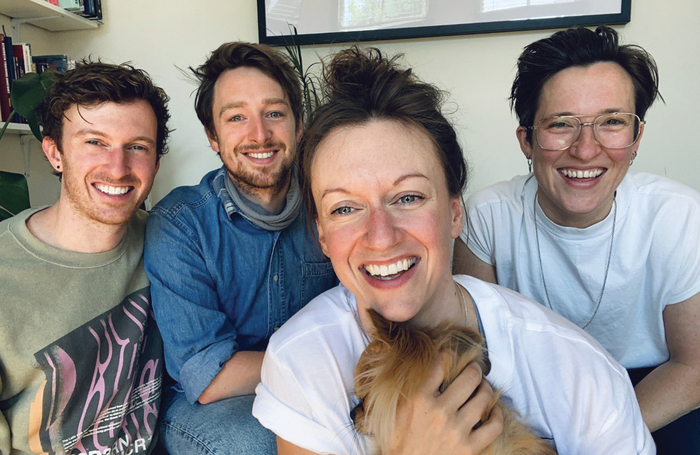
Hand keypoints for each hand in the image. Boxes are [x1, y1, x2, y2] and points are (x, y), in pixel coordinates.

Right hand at [387, 355, 503, 454]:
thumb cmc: (397, 443)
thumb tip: (418, 368)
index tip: (449, 354)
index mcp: (419, 399)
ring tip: (483, 387)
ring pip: (483, 398)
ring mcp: (457, 430)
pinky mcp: (469, 447)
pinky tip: (493, 410)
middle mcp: (440, 411)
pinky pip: (493, 426)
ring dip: (485, 388)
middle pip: (469, 378)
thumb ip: (407, 389)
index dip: (447, 354)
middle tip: (474, 369)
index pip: (439, 365)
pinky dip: (497, 414)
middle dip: (474, 369)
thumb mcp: (395, 411)